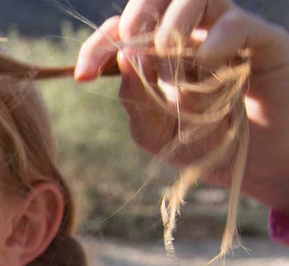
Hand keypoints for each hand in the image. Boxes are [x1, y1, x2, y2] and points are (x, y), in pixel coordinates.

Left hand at [75, 0, 288, 210]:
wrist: (261, 165)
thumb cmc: (208, 145)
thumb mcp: (157, 133)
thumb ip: (136, 100)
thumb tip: (125, 58)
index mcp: (161, 52)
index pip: (122, 28)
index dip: (98, 45)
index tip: (82, 76)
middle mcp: (193, 33)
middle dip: (134, 18)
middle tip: (132, 53)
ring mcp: (227, 31)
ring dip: (172, 32)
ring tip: (175, 78)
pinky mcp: (263, 39)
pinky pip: (231, 24)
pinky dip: (210, 52)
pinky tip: (212, 80)